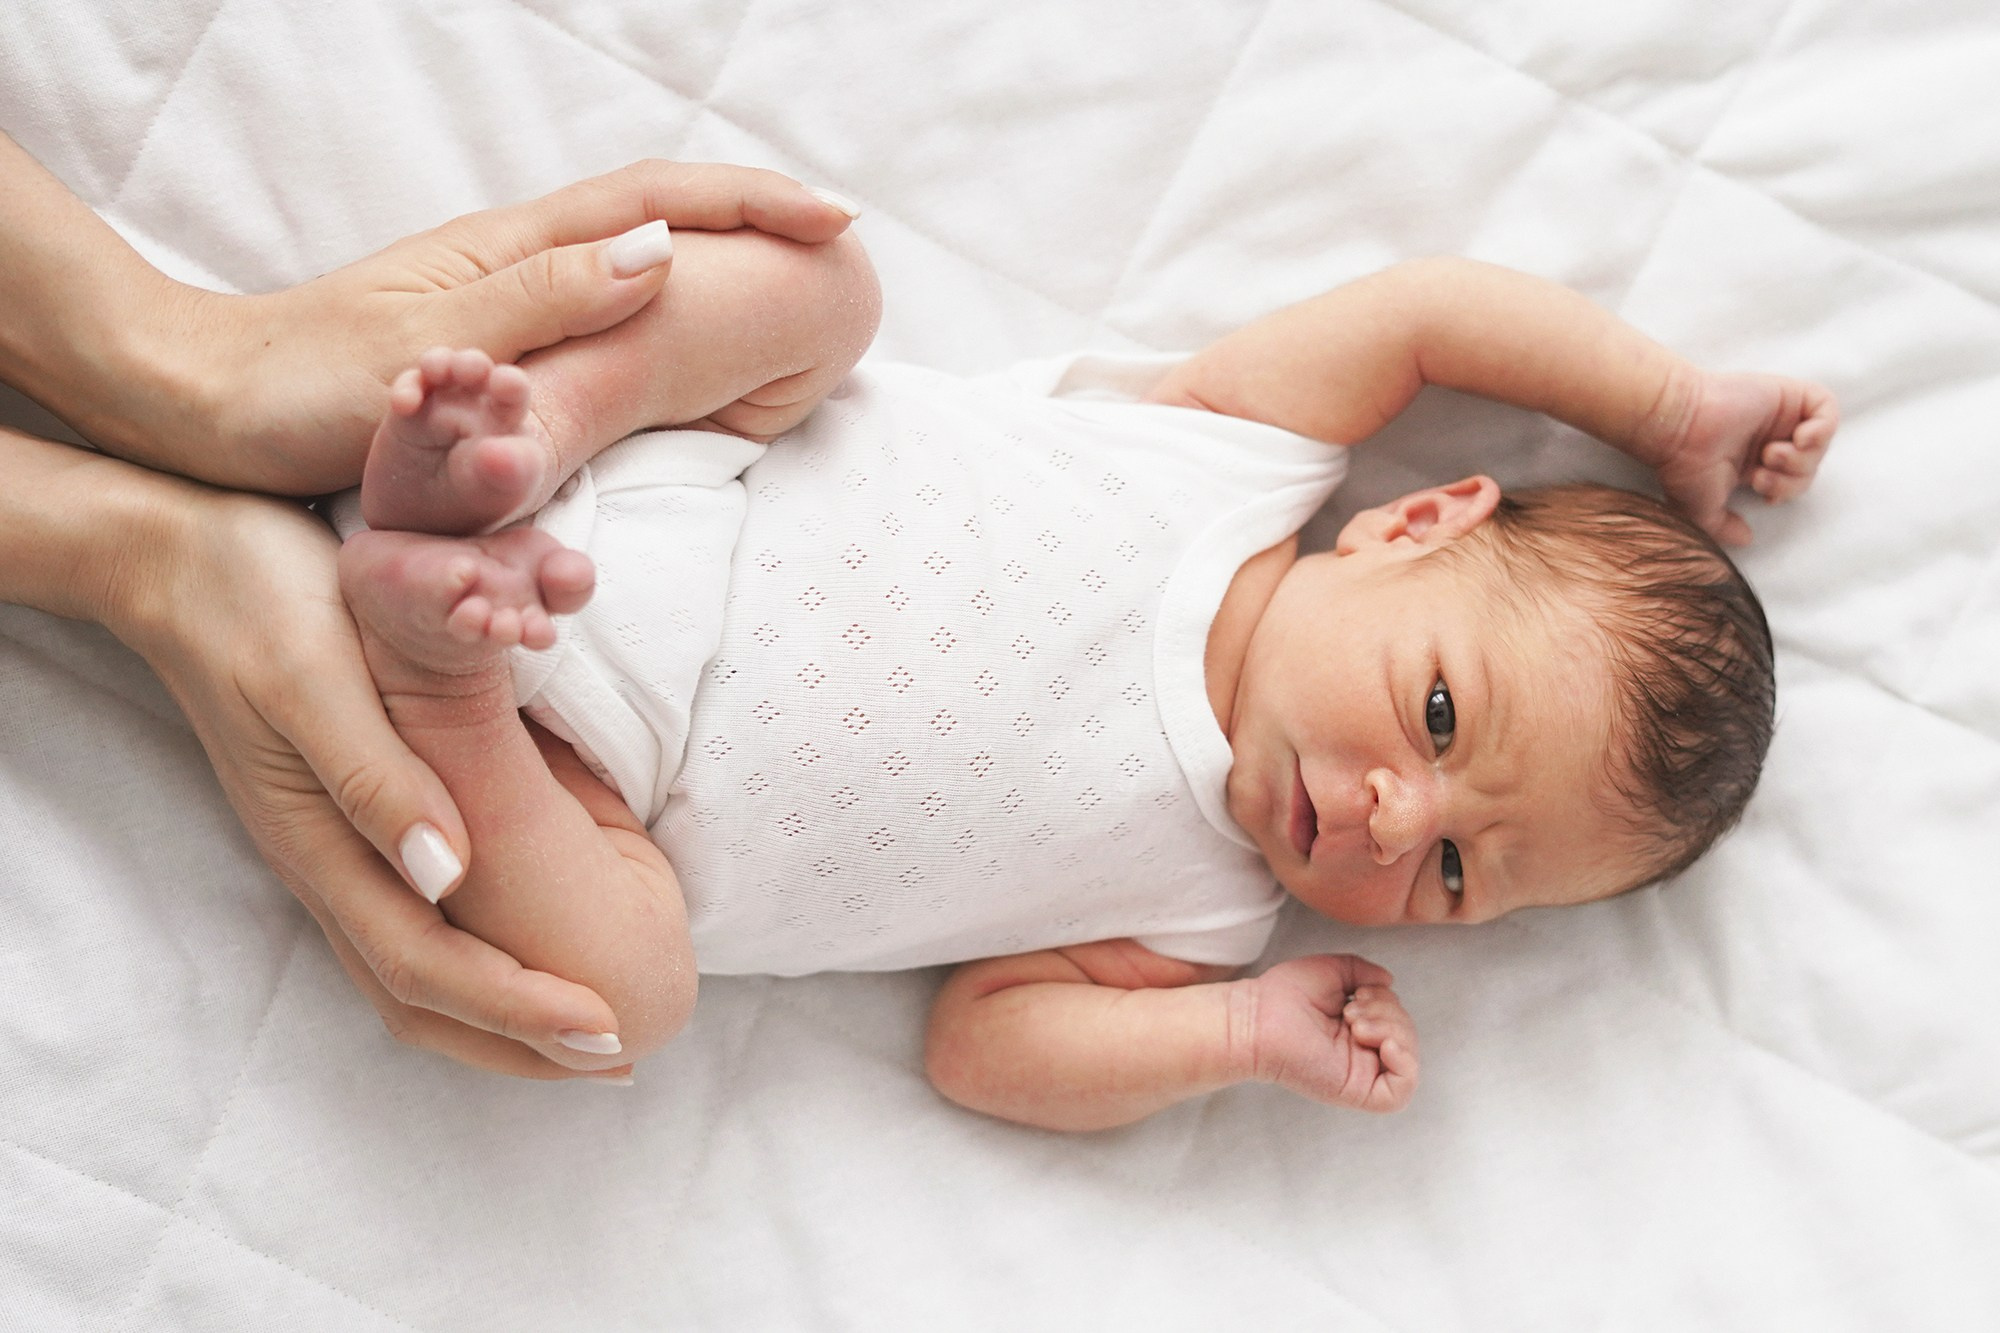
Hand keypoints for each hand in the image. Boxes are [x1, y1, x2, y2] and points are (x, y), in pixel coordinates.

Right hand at [117, 479, 630, 1077]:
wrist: (179, 564)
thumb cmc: (258, 606)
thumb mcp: (316, 677)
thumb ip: (375, 779)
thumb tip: (446, 876)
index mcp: (322, 842)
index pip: (429, 964)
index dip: (519, 1008)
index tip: (606, 1030)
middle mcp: (321, 867)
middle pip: (420, 998)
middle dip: (520, 1039)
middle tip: (617, 1058)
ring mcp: (322, 854)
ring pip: (405, 979)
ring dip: (494, 1019)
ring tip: (578, 1036)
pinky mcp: (332, 828)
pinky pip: (398, 935)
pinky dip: (464, 970)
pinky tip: (509, 958)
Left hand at [130, 160, 856, 495]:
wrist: (196, 403)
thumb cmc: (297, 386)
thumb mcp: (428, 348)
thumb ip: (542, 302)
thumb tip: (662, 253)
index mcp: (511, 253)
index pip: (659, 206)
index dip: (753, 206)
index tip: (835, 223)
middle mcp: (510, 258)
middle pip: (655, 209)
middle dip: (751, 212)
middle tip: (835, 237)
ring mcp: (494, 291)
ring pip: (628, 249)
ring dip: (715, 247)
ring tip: (785, 269)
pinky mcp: (479, 334)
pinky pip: (596, 299)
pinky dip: (659, 295)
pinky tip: (676, 319)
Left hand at [1248, 954, 1417, 1111]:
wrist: (1257, 1018)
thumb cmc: (1284, 995)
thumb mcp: (1332, 971)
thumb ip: (1363, 972)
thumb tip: (1389, 981)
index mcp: (1357, 1030)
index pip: (1397, 1019)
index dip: (1388, 1001)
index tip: (1358, 994)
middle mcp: (1361, 1053)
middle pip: (1405, 1036)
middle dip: (1388, 1013)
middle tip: (1351, 1011)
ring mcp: (1361, 1073)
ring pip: (1406, 1058)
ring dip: (1391, 1030)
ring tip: (1355, 1023)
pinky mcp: (1357, 1091)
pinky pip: (1400, 1091)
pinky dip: (1404, 1064)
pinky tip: (1383, 1043)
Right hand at [1650, 369, 1837, 546]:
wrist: (1680, 428)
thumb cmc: (1683, 465)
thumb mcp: (1700, 510)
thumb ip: (1723, 528)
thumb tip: (1746, 539)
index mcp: (1752, 462)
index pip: (1791, 482)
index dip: (1785, 491)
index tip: (1762, 492)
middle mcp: (1767, 438)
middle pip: (1808, 468)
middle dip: (1791, 480)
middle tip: (1761, 476)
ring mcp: (1780, 415)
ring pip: (1821, 444)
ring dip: (1803, 458)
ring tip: (1771, 454)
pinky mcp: (1789, 394)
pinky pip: (1828, 411)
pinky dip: (1822, 429)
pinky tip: (1798, 438)